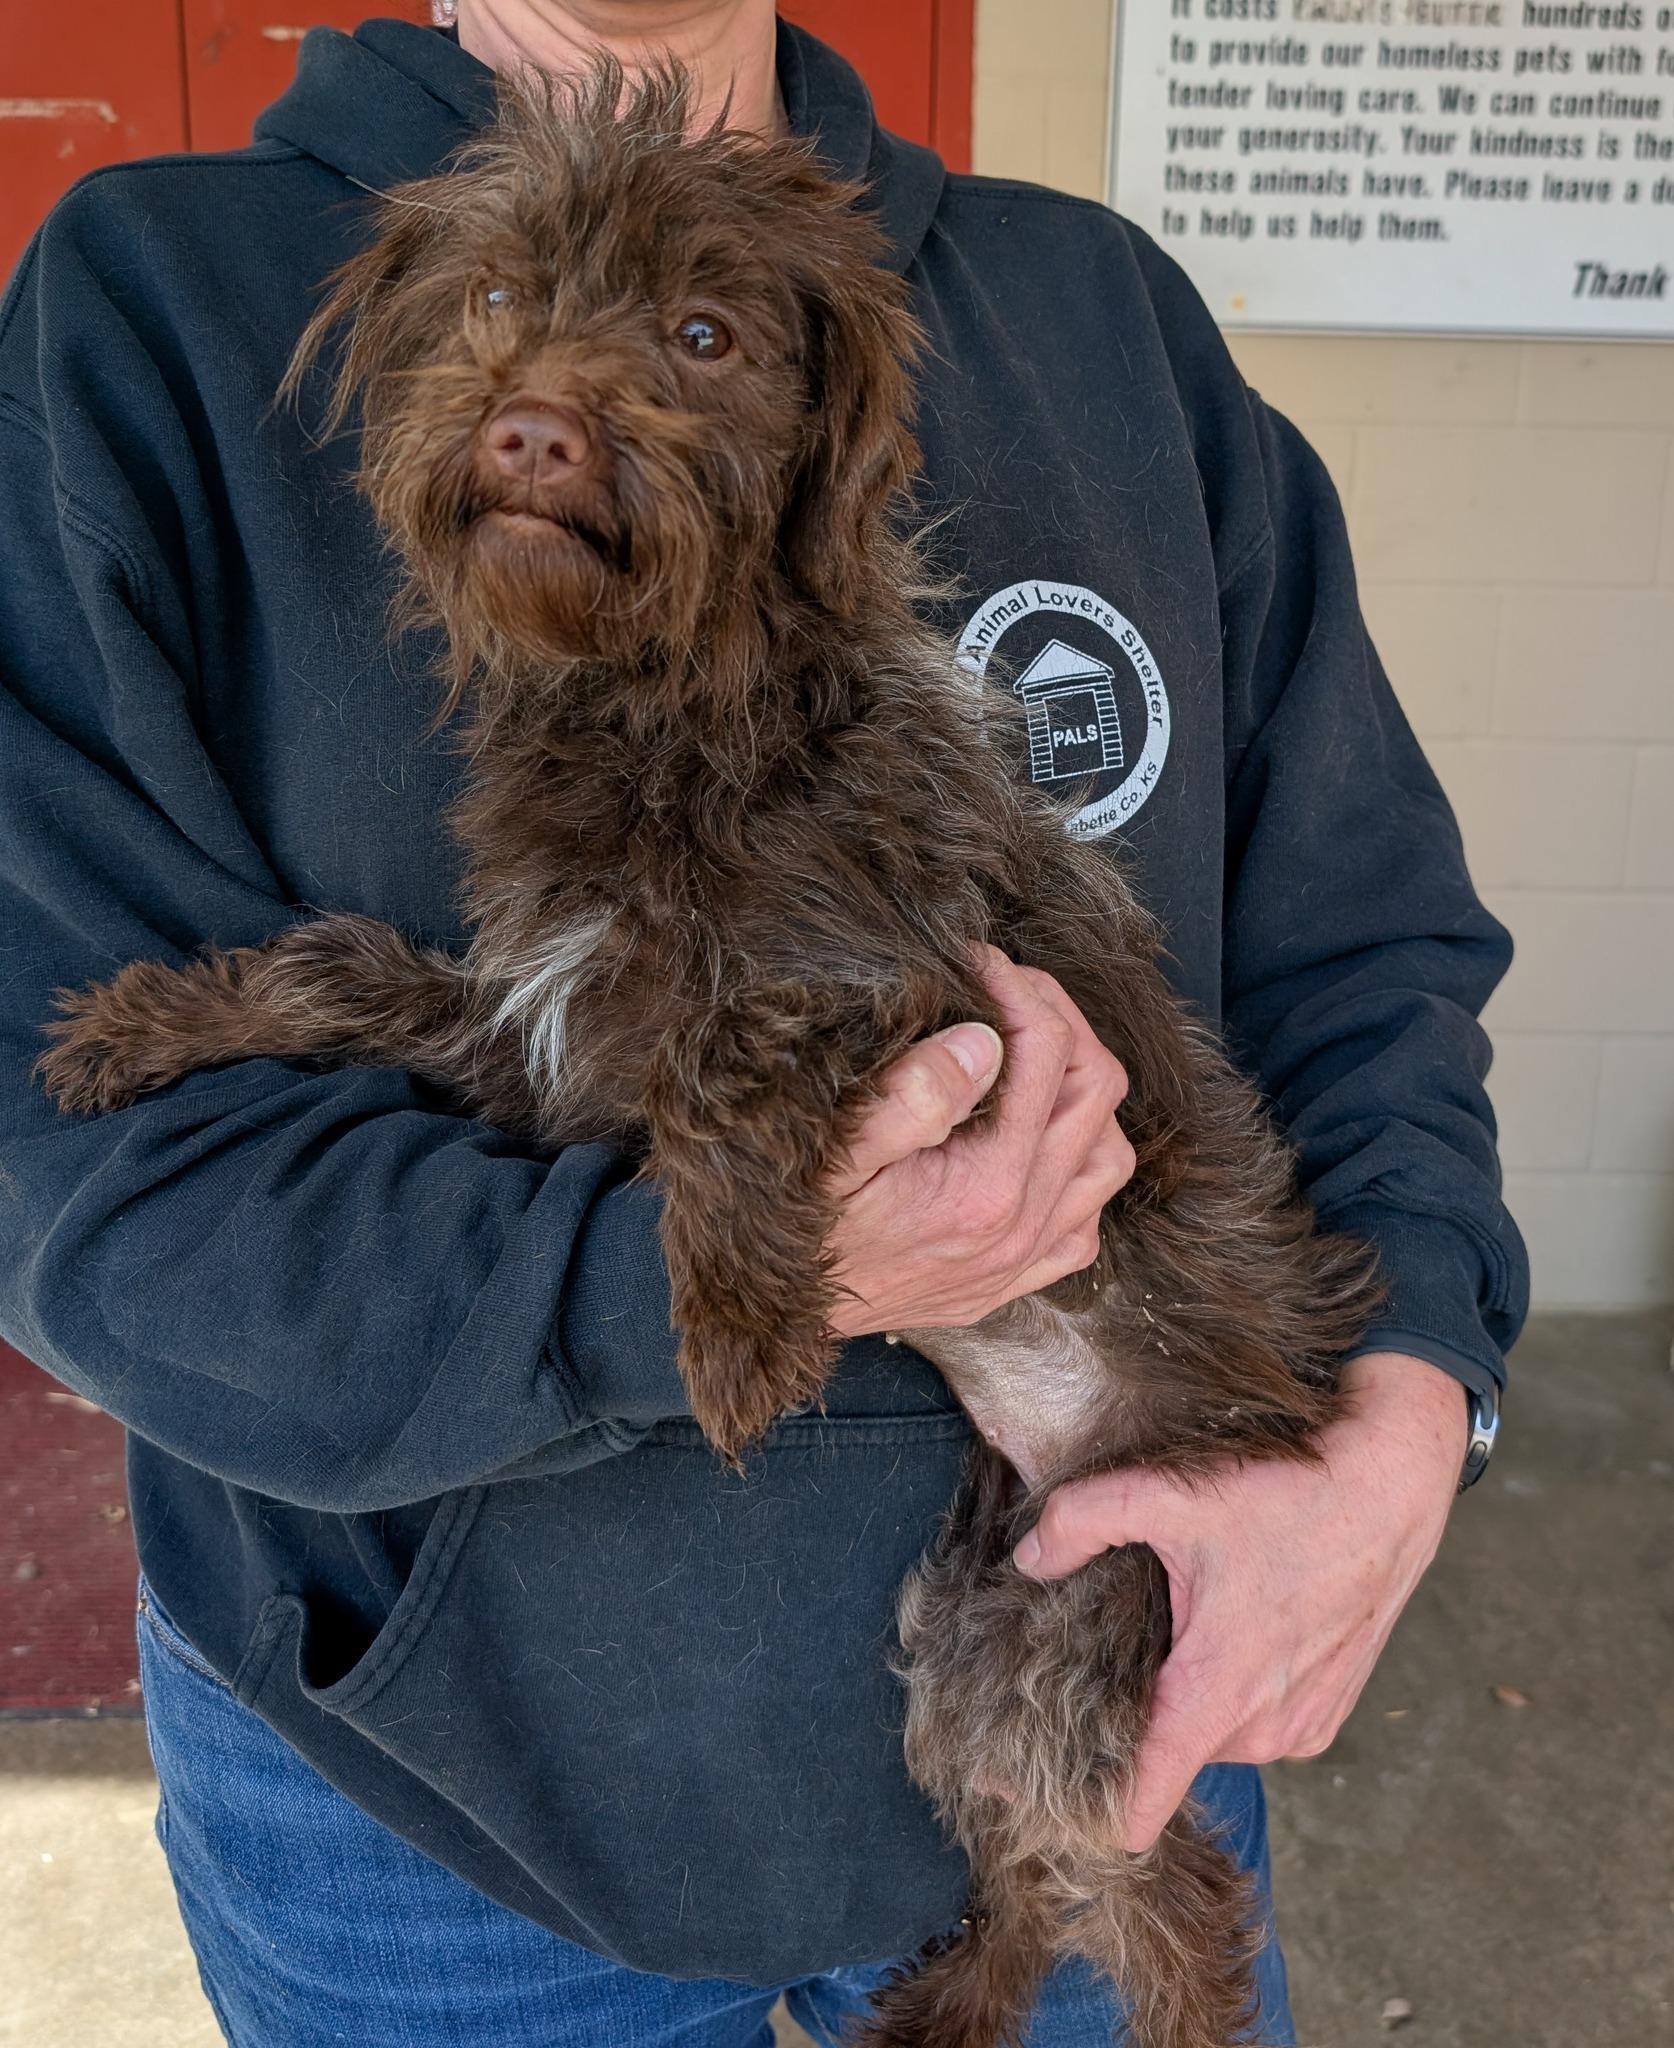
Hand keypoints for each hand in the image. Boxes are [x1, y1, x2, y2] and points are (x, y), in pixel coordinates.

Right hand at [824, 947, 1133, 1338]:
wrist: (771, 1312)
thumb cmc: (793, 1225)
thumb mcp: (834, 1150)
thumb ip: (912, 1095)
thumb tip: (982, 1043)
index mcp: (985, 1187)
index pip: (1046, 1055)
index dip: (1019, 990)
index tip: (978, 962)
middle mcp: (1022, 1227)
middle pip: (1095, 1091)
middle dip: (1061, 1022)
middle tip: (1009, 991)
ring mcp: (1024, 1260)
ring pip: (1109, 1154)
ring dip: (1082, 1092)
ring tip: (1032, 1055)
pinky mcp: (1012, 1282)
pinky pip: (1089, 1218)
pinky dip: (1079, 1167)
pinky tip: (1036, 1142)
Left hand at [1013, 1351, 1468, 1849]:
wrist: (1390, 1488)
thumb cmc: (1290, 1495)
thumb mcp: (1171, 1495)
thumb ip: (1081, 1521)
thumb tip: (1027, 1559)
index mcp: (1217, 1695)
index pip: (1142, 1803)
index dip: (1079, 1802)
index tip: (1025, 1784)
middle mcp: (1263, 1731)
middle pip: (1162, 1753)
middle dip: (1127, 1714)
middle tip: (1103, 1647)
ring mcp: (1301, 1728)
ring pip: (1207, 1734)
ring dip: (1182, 1696)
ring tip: (1170, 1626)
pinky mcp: (1326, 1714)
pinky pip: (1253, 1724)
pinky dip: (1230, 1691)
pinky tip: (1220, 1629)